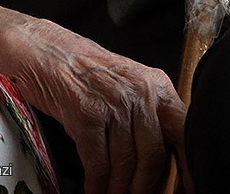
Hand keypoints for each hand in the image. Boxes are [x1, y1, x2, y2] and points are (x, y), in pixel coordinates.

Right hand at [0, 0, 185, 193]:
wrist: (42, 50)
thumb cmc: (83, 71)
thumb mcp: (127, 87)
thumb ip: (148, 115)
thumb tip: (162, 155)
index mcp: (159, 86)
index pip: (185, 131)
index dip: (187, 166)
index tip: (184, 187)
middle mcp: (143, 93)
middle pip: (156, 155)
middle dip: (147, 186)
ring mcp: (115, 103)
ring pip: (126, 164)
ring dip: (119, 190)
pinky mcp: (86, 115)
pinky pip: (97, 163)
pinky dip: (96, 185)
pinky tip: (93, 192)